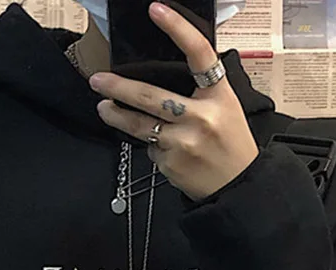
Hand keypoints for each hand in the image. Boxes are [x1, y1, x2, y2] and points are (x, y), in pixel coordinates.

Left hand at [89, 2, 258, 200]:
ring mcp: (183, 143)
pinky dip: (151, 146)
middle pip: (149, 96)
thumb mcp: (226, 107)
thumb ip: (201, 89)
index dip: (177, 28)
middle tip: (98, 80)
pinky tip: (164, 148)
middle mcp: (201, 117)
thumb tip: (161, 74)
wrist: (238, 186)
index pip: (199, 54)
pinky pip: (150, 148)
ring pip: (139, 125)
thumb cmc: (230, 143)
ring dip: (116, 116)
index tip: (156, 10)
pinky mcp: (171, 164)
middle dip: (118, 87)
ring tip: (104, 108)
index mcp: (218, 95)